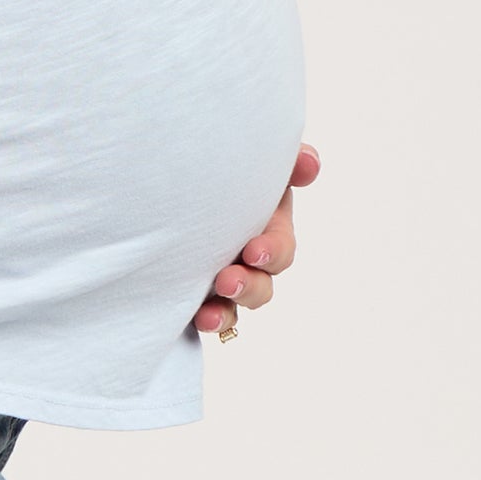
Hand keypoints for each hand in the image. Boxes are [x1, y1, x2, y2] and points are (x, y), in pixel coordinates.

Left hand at [193, 142, 321, 335]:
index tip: (253, 251)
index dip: (272, 252)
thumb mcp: (258, 159)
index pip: (279, 248)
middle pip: (261, 285)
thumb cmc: (224, 163)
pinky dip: (206, 320)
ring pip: (234, 307)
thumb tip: (309, 163)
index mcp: (266, 227)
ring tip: (208, 314)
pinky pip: (206, 314)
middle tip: (227, 281)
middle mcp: (247, 257)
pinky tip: (196, 318)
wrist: (170, 175)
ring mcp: (222, 276)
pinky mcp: (196, 290)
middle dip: (248, 286)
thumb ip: (288, 160)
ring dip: (225, 313)